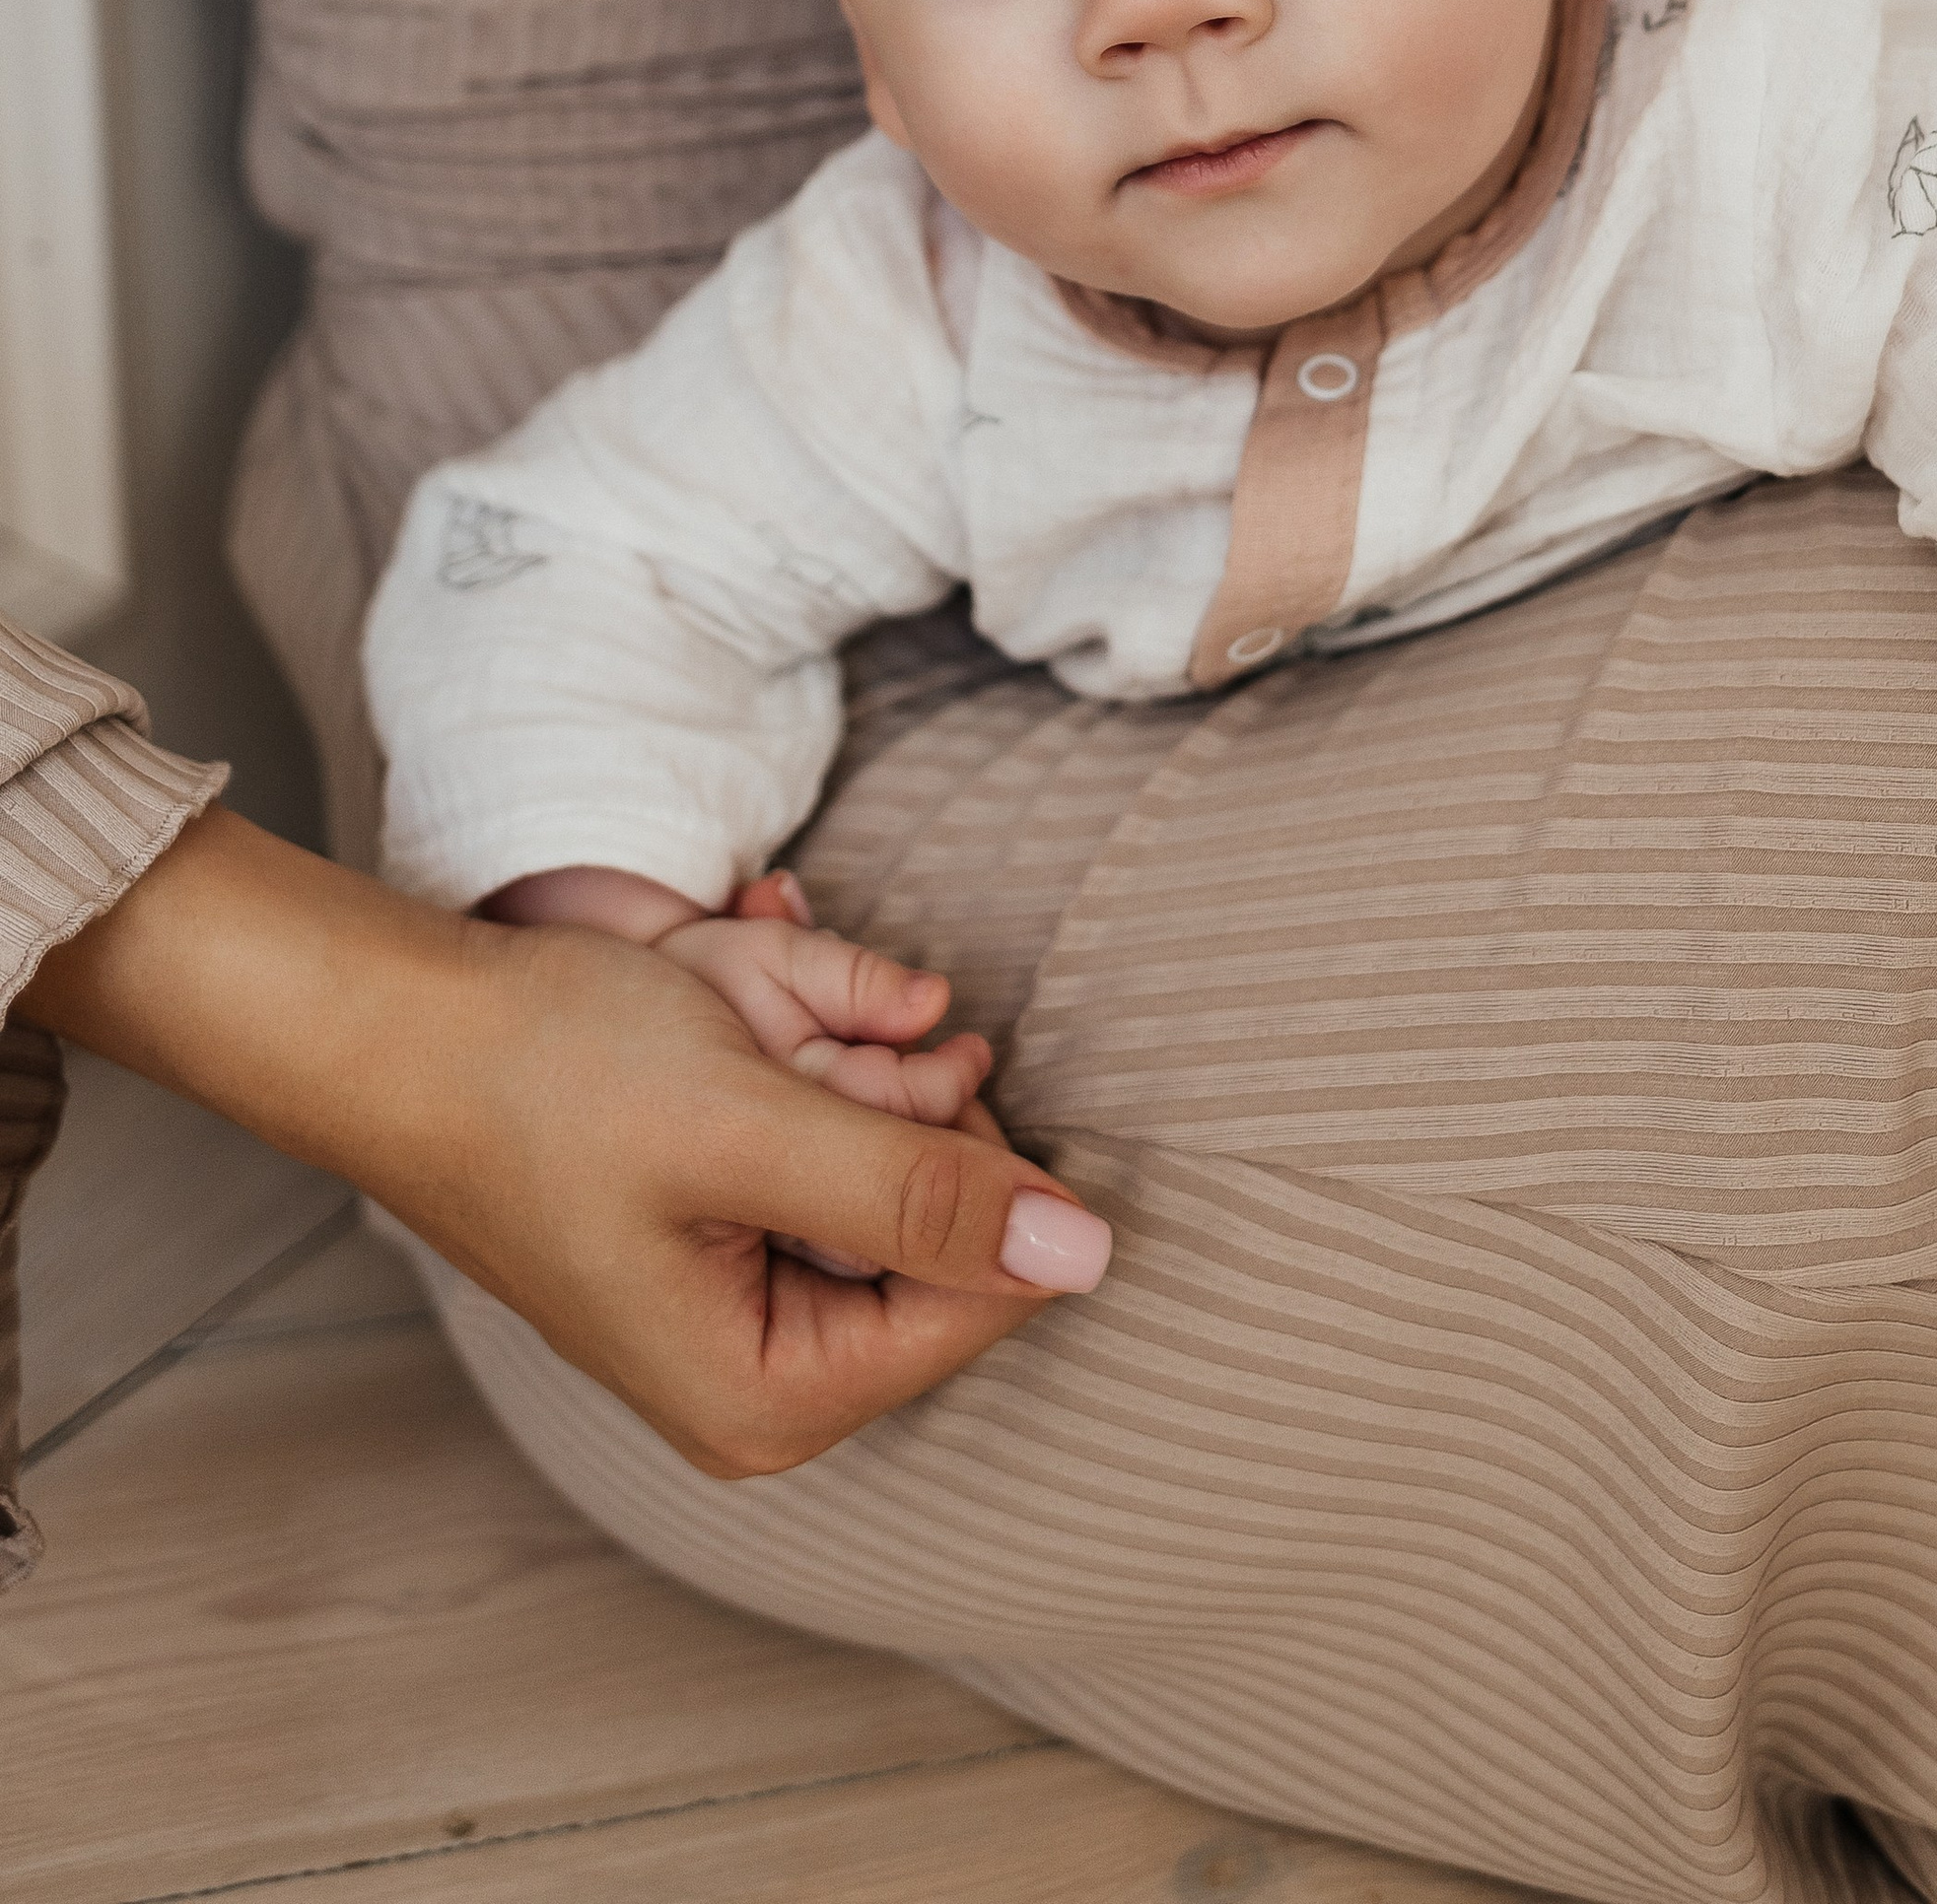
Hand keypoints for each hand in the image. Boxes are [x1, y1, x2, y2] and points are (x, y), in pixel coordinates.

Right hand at [22, 807, 1111, 1475]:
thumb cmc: (544, 1081)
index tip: (867, 1068)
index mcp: (774, 1396)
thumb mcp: (750, 1128)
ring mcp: (748, 1289)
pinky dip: (786, 1030)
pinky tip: (721, 985)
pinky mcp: (729, 1211)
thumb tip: (1091, 1256)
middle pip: (933, 1205)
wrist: (399, 1022)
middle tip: (774, 1033)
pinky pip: (819, 1113)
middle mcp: (768, 1370)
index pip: (985, 1283)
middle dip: (868, 1084)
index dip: (957, 1150)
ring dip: (821, 1038)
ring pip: (879, 1136)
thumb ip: (919, 1193)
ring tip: (726, 994)